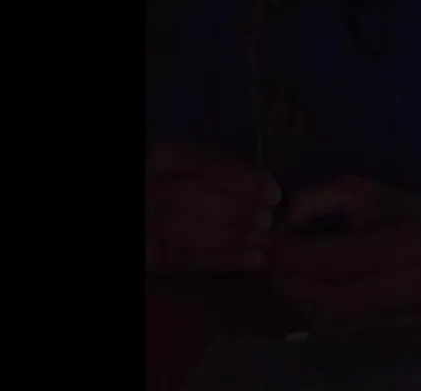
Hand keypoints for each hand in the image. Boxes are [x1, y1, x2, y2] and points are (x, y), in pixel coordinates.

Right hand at [145, 143, 282, 274]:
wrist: (161, 219)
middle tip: (266, 219)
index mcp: (164, 160)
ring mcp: (148, 223)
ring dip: (229, 237)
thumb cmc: (199, 192)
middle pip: (191, 196)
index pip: (199, 161)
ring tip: (262, 240)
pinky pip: (186, 260)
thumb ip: (231, 176)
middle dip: (234, 209)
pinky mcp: (152, 256)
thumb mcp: (209, 174)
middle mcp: (149, 189)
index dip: (238, 177)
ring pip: (186, 231)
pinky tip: (253, 259)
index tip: (272, 190)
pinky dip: (222, 261)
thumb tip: (268, 189)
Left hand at [268, 176, 420, 333]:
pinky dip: (319, 312)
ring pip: (336, 320)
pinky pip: (348, 328)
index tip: (271, 245)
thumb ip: (321, 197)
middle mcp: (411, 284)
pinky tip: (309, 293)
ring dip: (301, 301)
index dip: (295, 256)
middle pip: (332, 298)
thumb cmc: (407, 209)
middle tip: (270, 265)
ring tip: (285, 277)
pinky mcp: (404, 329)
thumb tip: (286, 218)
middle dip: (291, 283)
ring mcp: (410, 313)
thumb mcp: (365, 191)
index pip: (336, 260)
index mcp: (405, 242)